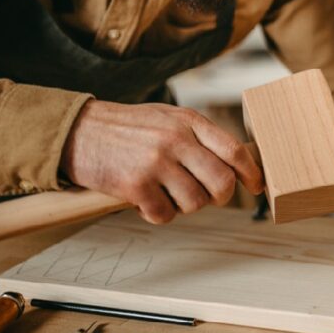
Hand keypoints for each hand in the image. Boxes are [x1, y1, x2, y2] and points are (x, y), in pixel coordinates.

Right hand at [59, 100, 263, 223]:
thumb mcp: (167, 118)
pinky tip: (146, 201)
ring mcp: (156, 162)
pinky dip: (158, 214)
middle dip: (220, 197)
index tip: (256, 187)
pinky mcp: (135, 184)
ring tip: (166, 193)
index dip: (251, 173)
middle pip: (222, 182)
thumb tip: (235, 162)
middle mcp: (176, 140)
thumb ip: (198, 136)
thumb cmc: (126, 127)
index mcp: (188, 121)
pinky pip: (165, 214)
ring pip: (195, 202)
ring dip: (184, 206)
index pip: (234, 150)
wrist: (78, 130)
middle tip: (206, 197)